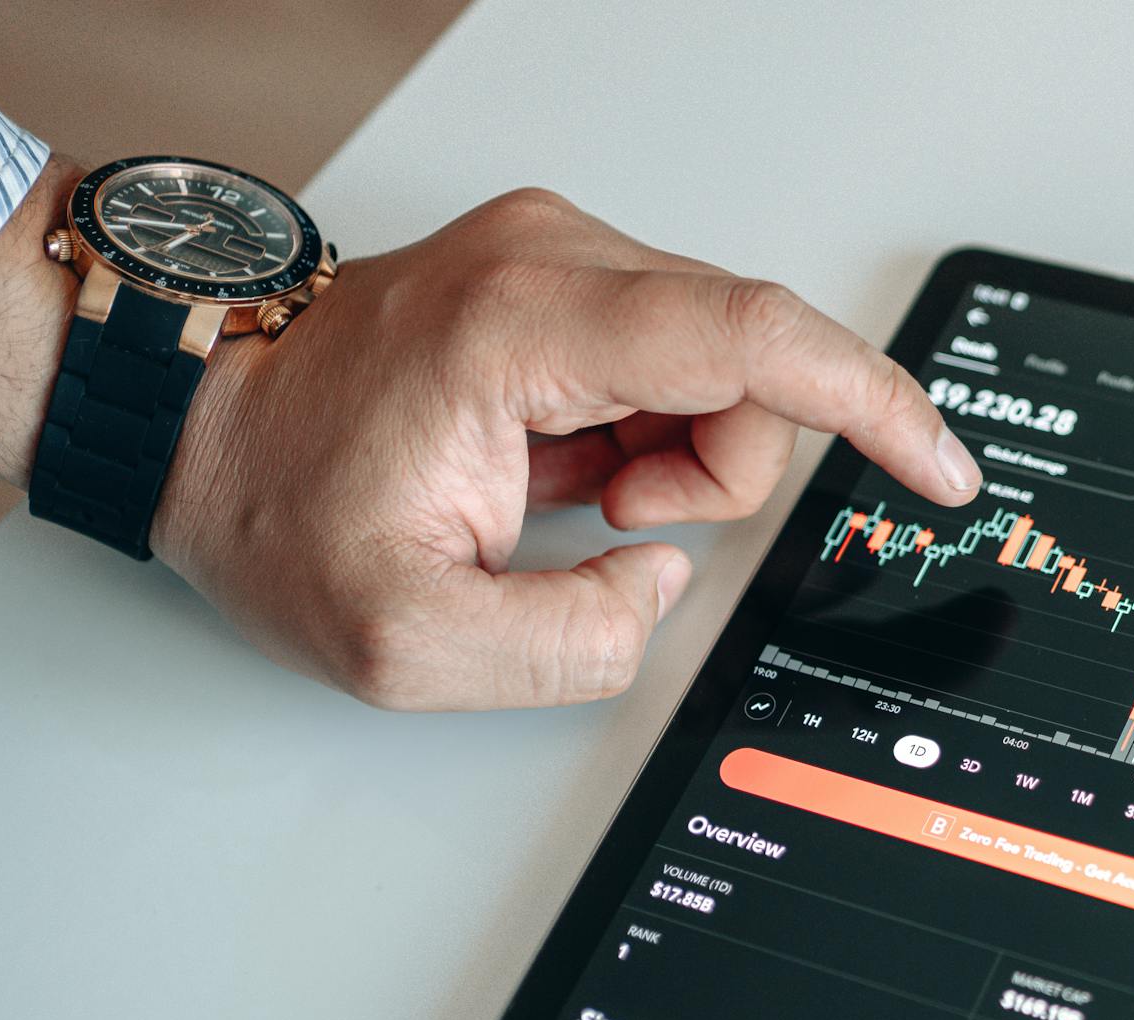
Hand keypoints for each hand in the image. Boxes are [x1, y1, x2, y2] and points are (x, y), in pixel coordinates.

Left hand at [156, 186, 981, 708]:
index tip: (941, 470)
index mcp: (526, 324)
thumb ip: (573, 646)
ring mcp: (565, 259)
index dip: (875, 406)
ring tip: (575, 498)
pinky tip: (569, 466)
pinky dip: (651, 435)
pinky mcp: (567, 278)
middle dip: (719, 475)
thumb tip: (661, 580)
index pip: (758, 337)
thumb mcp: (408, 643)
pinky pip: (681, 362)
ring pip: (727, 367)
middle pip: (754, 365)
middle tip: (611, 524)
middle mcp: (559, 259)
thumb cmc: (275, 500)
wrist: (193, 416)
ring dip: (682, 459)